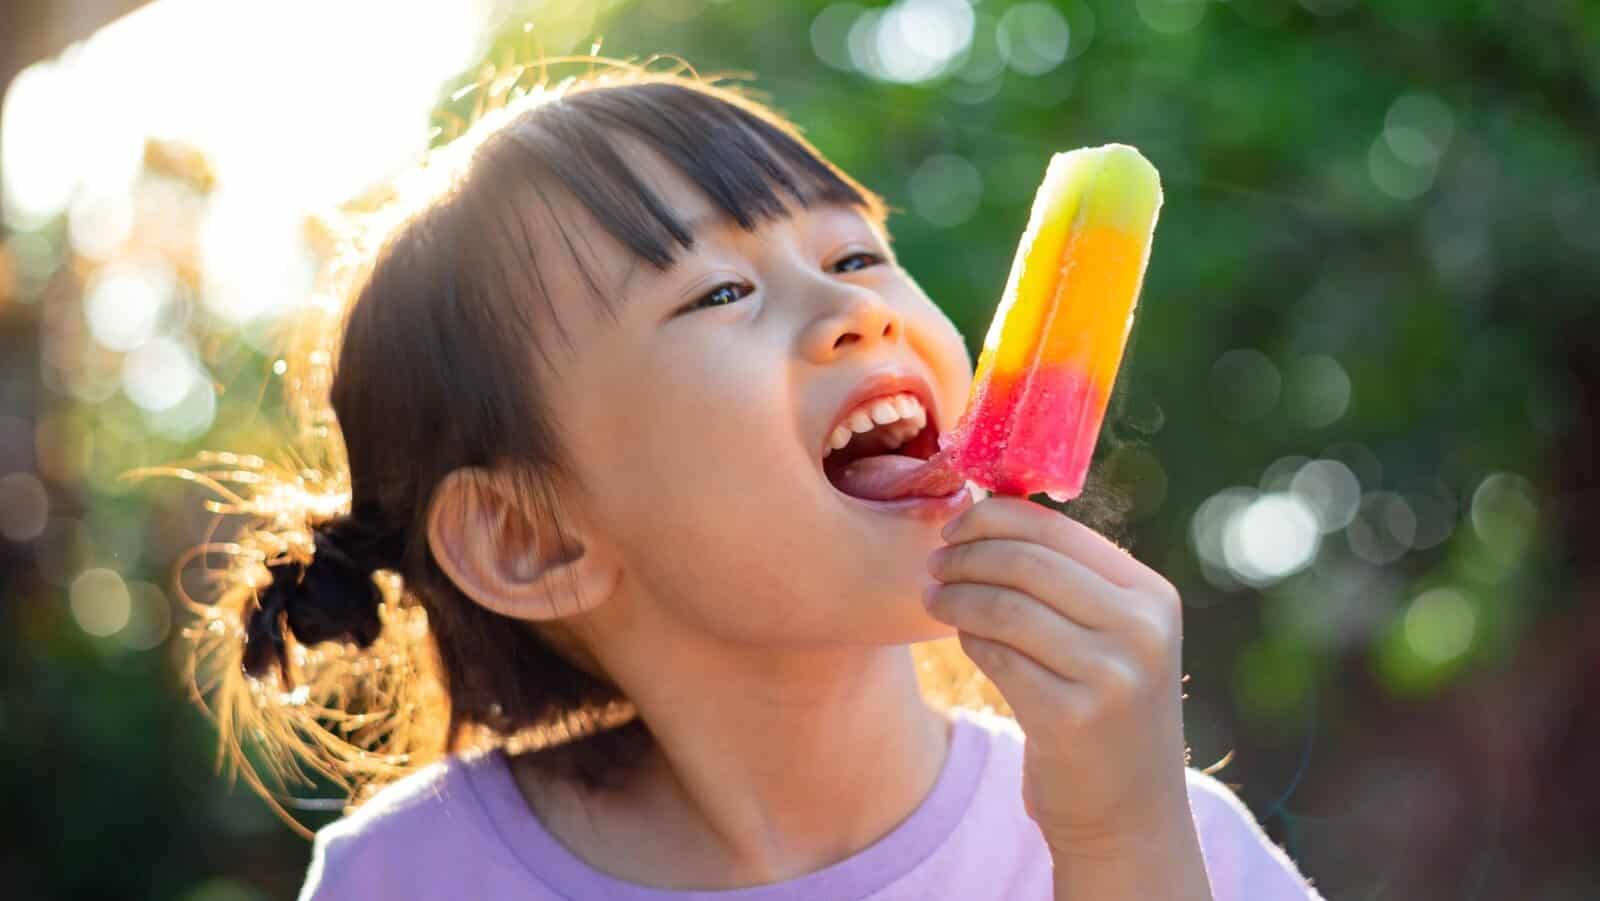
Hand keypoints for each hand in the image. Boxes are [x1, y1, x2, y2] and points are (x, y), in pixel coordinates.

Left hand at [925, 495, 1192, 855]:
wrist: (1131, 816)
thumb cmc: (1106, 710)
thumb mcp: (1113, 637)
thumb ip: (1069, 579)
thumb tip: (991, 512)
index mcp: (1151, 596)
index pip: (1057, 530)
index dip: (994, 518)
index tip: (955, 525)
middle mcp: (1141, 630)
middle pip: (1026, 563)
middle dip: (966, 555)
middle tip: (934, 563)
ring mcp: (1111, 676)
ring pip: (1004, 607)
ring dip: (956, 597)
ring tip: (934, 598)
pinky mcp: (1072, 719)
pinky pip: (997, 657)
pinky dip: (969, 640)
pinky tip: (964, 640)